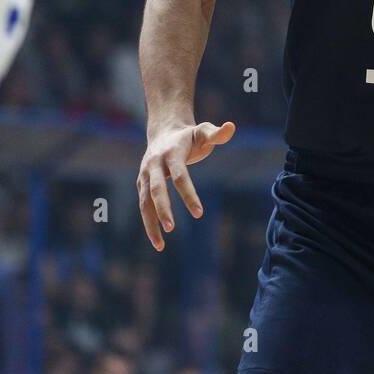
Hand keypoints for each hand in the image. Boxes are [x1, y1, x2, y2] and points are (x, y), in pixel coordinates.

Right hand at [136, 120, 235, 250]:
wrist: (164, 132)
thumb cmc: (189, 136)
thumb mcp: (203, 132)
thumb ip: (217, 134)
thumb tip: (231, 127)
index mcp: (171, 153)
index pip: (180, 176)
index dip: (189, 194)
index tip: (199, 213)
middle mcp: (154, 164)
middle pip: (156, 189)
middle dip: (163, 209)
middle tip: (172, 228)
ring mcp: (145, 175)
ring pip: (144, 202)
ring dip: (150, 223)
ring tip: (161, 246)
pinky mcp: (141, 184)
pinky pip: (143, 206)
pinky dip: (148, 223)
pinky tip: (158, 241)